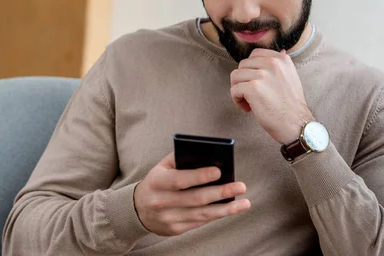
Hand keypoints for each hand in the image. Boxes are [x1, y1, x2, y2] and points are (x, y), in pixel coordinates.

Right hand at [134, 152, 250, 235]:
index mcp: (157, 182)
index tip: (219, 171)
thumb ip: (180, 158)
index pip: (180, 180)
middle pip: (196, 199)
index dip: (199, 176)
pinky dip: (217, 215)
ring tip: (245, 203)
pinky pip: (200, 222)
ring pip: (202, 214)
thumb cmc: (157, 182)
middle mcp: (162, 202)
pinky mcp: (176, 229)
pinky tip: (231, 209)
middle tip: (241, 186)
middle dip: (221, 192)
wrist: (138, 209)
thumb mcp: (161, 167)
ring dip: (226, 209)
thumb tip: (207, 154)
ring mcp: (169, 218)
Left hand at [230, 49, 314, 144]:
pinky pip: (234, 90)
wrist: (296, 124)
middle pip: (242, 65)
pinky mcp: (253, 88)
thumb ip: (281, 65)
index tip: (256, 82)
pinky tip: (248, 108)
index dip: (251, 69)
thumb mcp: (291, 77)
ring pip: (235, 76)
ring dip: (239, 90)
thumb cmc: (291, 105)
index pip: (254, 55)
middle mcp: (272, 63)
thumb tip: (281, 51)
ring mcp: (262, 75)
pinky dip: (237, 100)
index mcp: (281, 59)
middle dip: (243, 80)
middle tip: (251, 94)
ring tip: (249, 101)